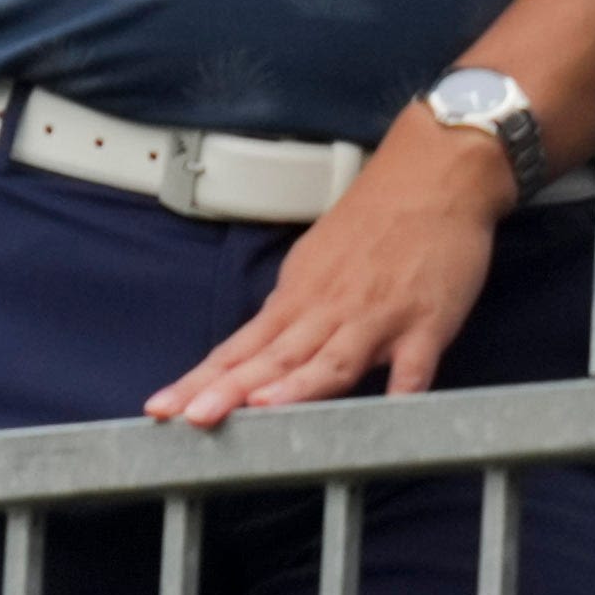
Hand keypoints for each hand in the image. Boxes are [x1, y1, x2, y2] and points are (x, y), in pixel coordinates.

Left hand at [146, 118, 506, 422]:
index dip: (201, 380)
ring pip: (332, 360)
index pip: (239, 348)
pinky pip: (414, 365)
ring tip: (261, 412)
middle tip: (193, 419)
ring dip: (298, 388)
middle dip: (230, 391)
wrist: (433, 176)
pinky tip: (387, 417)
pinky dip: (401, 390)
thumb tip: (259, 351)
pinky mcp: (428, 322)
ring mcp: (377, 317)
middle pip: (273, 358)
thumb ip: (291, 313)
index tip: (161, 408)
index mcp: (296, 298)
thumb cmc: (371, 222)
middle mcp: (328, 310)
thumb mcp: (314, 264)